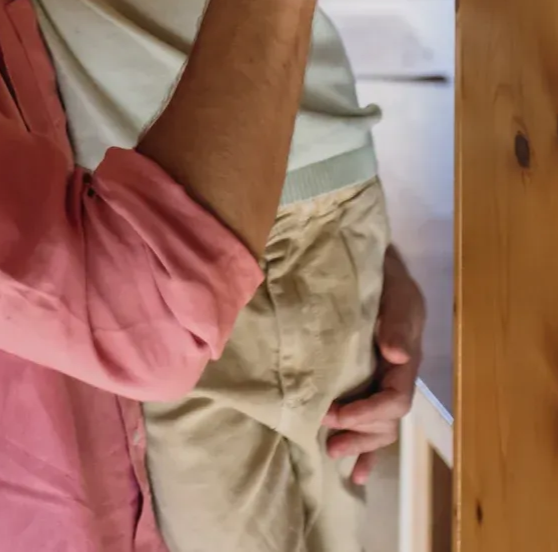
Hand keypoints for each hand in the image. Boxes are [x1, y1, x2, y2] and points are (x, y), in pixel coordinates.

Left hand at [322, 245, 425, 483]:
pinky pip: (370, 418)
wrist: (374, 263)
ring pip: (378, 425)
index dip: (367, 413)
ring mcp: (381, 379)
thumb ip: (397, 321)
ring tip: (333, 454)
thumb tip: (397, 355)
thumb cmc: (386, 277)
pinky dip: (366, 446)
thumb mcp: (396, 293)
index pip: (394, 400)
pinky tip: (357, 472)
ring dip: (359, 444)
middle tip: (330, 444)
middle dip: (360, 435)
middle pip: (386, 420)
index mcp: (405, 362)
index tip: (336, 414)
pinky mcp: (367, 378)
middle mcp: (395, 376)